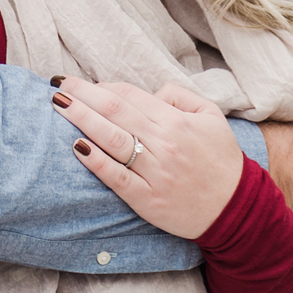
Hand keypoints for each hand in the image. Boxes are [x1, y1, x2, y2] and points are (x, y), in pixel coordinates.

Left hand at [53, 79, 244, 239]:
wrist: (235, 208)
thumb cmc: (220, 159)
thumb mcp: (211, 116)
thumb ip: (180, 96)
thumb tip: (150, 92)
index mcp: (176, 121)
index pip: (130, 95)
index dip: (103, 87)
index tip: (81, 83)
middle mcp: (163, 143)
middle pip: (114, 111)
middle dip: (82, 94)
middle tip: (58, 84)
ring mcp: (154, 172)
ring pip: (111, 140)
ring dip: (81, 120)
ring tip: (59, 106)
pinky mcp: (147, 199)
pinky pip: (116, 177)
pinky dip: (95, 162)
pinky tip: (76, 148)